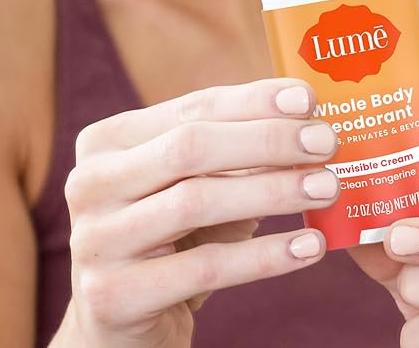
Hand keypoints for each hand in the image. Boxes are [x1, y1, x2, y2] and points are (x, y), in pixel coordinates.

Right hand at [56, 79, 338, 347]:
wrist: (122, 318)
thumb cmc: (174, 236)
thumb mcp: (200, 184)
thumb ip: (238, 152)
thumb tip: (308, 123)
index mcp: (109, 140)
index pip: (194, 107)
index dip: (254, 101)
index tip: (308, 100)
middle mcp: (91, 181)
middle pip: (191, 147)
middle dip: (267, 141)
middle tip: (326, 143)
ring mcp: (96, 239)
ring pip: (196, 201)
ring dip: (273, 191)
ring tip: (327, 188)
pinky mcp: (113, 296)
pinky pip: (204, 268)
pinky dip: (265, 256)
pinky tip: (310, 246)